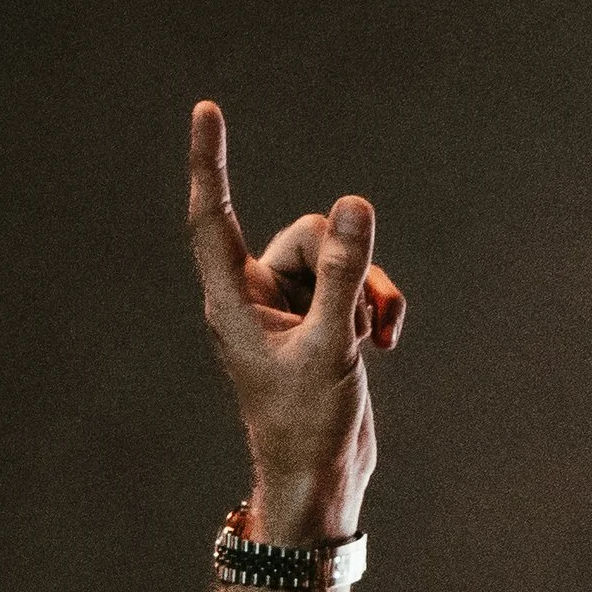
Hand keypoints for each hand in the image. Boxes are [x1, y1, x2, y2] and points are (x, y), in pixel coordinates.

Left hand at [185, 97, 403, 546]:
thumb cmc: (308, 425)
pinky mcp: (319, 324)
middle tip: (359, 319)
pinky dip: (376, 306)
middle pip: (307, 234)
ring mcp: (288, 310)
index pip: (214, 215)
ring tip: (377, 338)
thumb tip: (354, 204)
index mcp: (232, 301)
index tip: (206, 110)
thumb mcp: (333, 345)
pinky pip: (356, 284)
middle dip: (349, 262)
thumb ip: (346, 275)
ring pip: (340, 259)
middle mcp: (254, 298)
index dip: (212, 162)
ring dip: (369, 290)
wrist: (321, 481)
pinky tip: (385, 344)